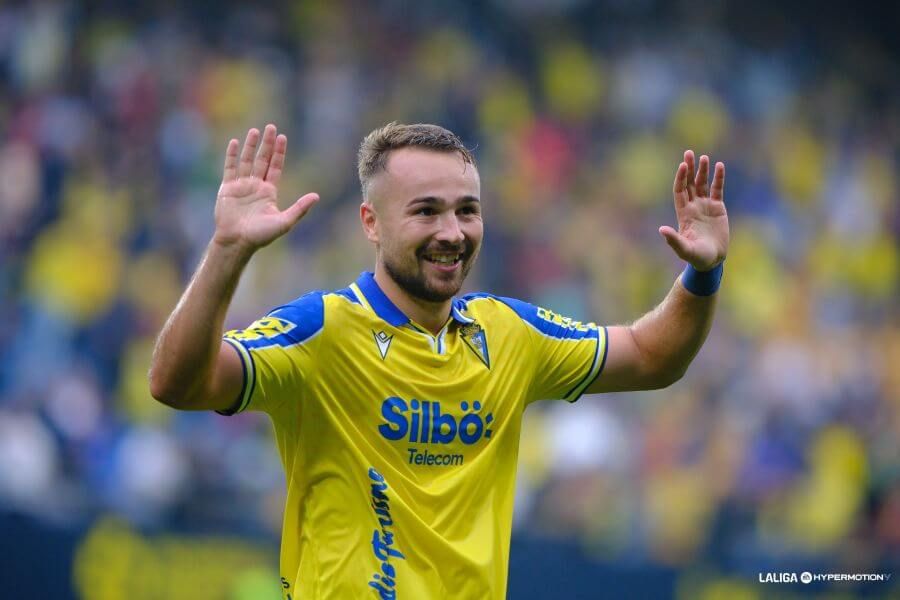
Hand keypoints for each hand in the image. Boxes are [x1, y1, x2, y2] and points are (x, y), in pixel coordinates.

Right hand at [213, 124, 318, 251]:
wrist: (237, 242)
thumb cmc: (261, 235)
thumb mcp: (284, 221)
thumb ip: (300, 208)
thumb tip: (316, 196)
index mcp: (269, 192)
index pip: (275, 167)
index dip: (279, 152)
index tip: (282, 137)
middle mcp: (255, 186)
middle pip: (262, 160)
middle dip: (267, 144)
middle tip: (271, 126)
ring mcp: (241, 186)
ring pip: (246, 160)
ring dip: (250, 146)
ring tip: (255, 130)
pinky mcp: (227, 188)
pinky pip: (230, 168)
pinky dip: (231, 155)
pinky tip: (234, 142)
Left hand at [658, 150, 728, 270]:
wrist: (712, 260)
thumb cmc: (696, 256)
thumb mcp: (684, 249)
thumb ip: (673, 240)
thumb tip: (661, 230)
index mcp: (683, 213)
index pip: (680, 190)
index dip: (681, 178)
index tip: (682, 165)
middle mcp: (693, 206)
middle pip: (689, 183)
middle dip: (689, 169)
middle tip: (688, 153)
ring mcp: (705, 206)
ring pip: (703, 184)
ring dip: (702, 171)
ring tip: (704, 157)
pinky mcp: (718, 208)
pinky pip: (718, 189)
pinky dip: (718, 178)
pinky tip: (719, 166)